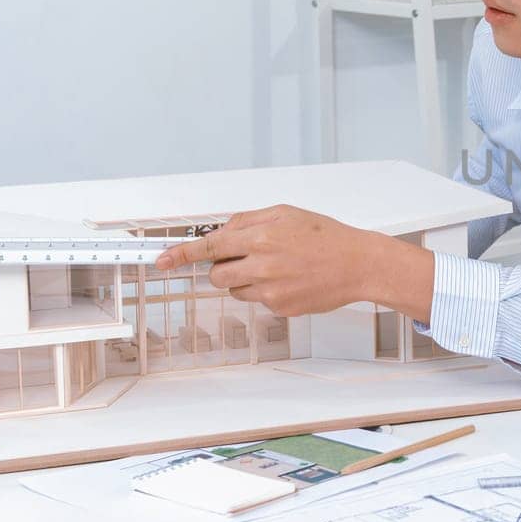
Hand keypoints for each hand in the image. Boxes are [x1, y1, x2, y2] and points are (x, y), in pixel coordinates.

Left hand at [153, 204, 391, 317]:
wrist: (358, 264)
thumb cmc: (326, 237)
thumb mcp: (287, 214)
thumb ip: (249, 220)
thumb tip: (222, 231)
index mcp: (261, 236)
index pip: (209, 246)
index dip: (181, 254)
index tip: (162, 261)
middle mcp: (262, 264)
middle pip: (217, 273)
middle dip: (224, 266)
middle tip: (248, 258)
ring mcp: (270, 290)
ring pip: (235, 289)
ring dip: (246, 279)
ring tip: (277, 268)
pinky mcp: (280, 307)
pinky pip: (258, 301)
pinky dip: (267, 291)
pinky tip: (291, 281)